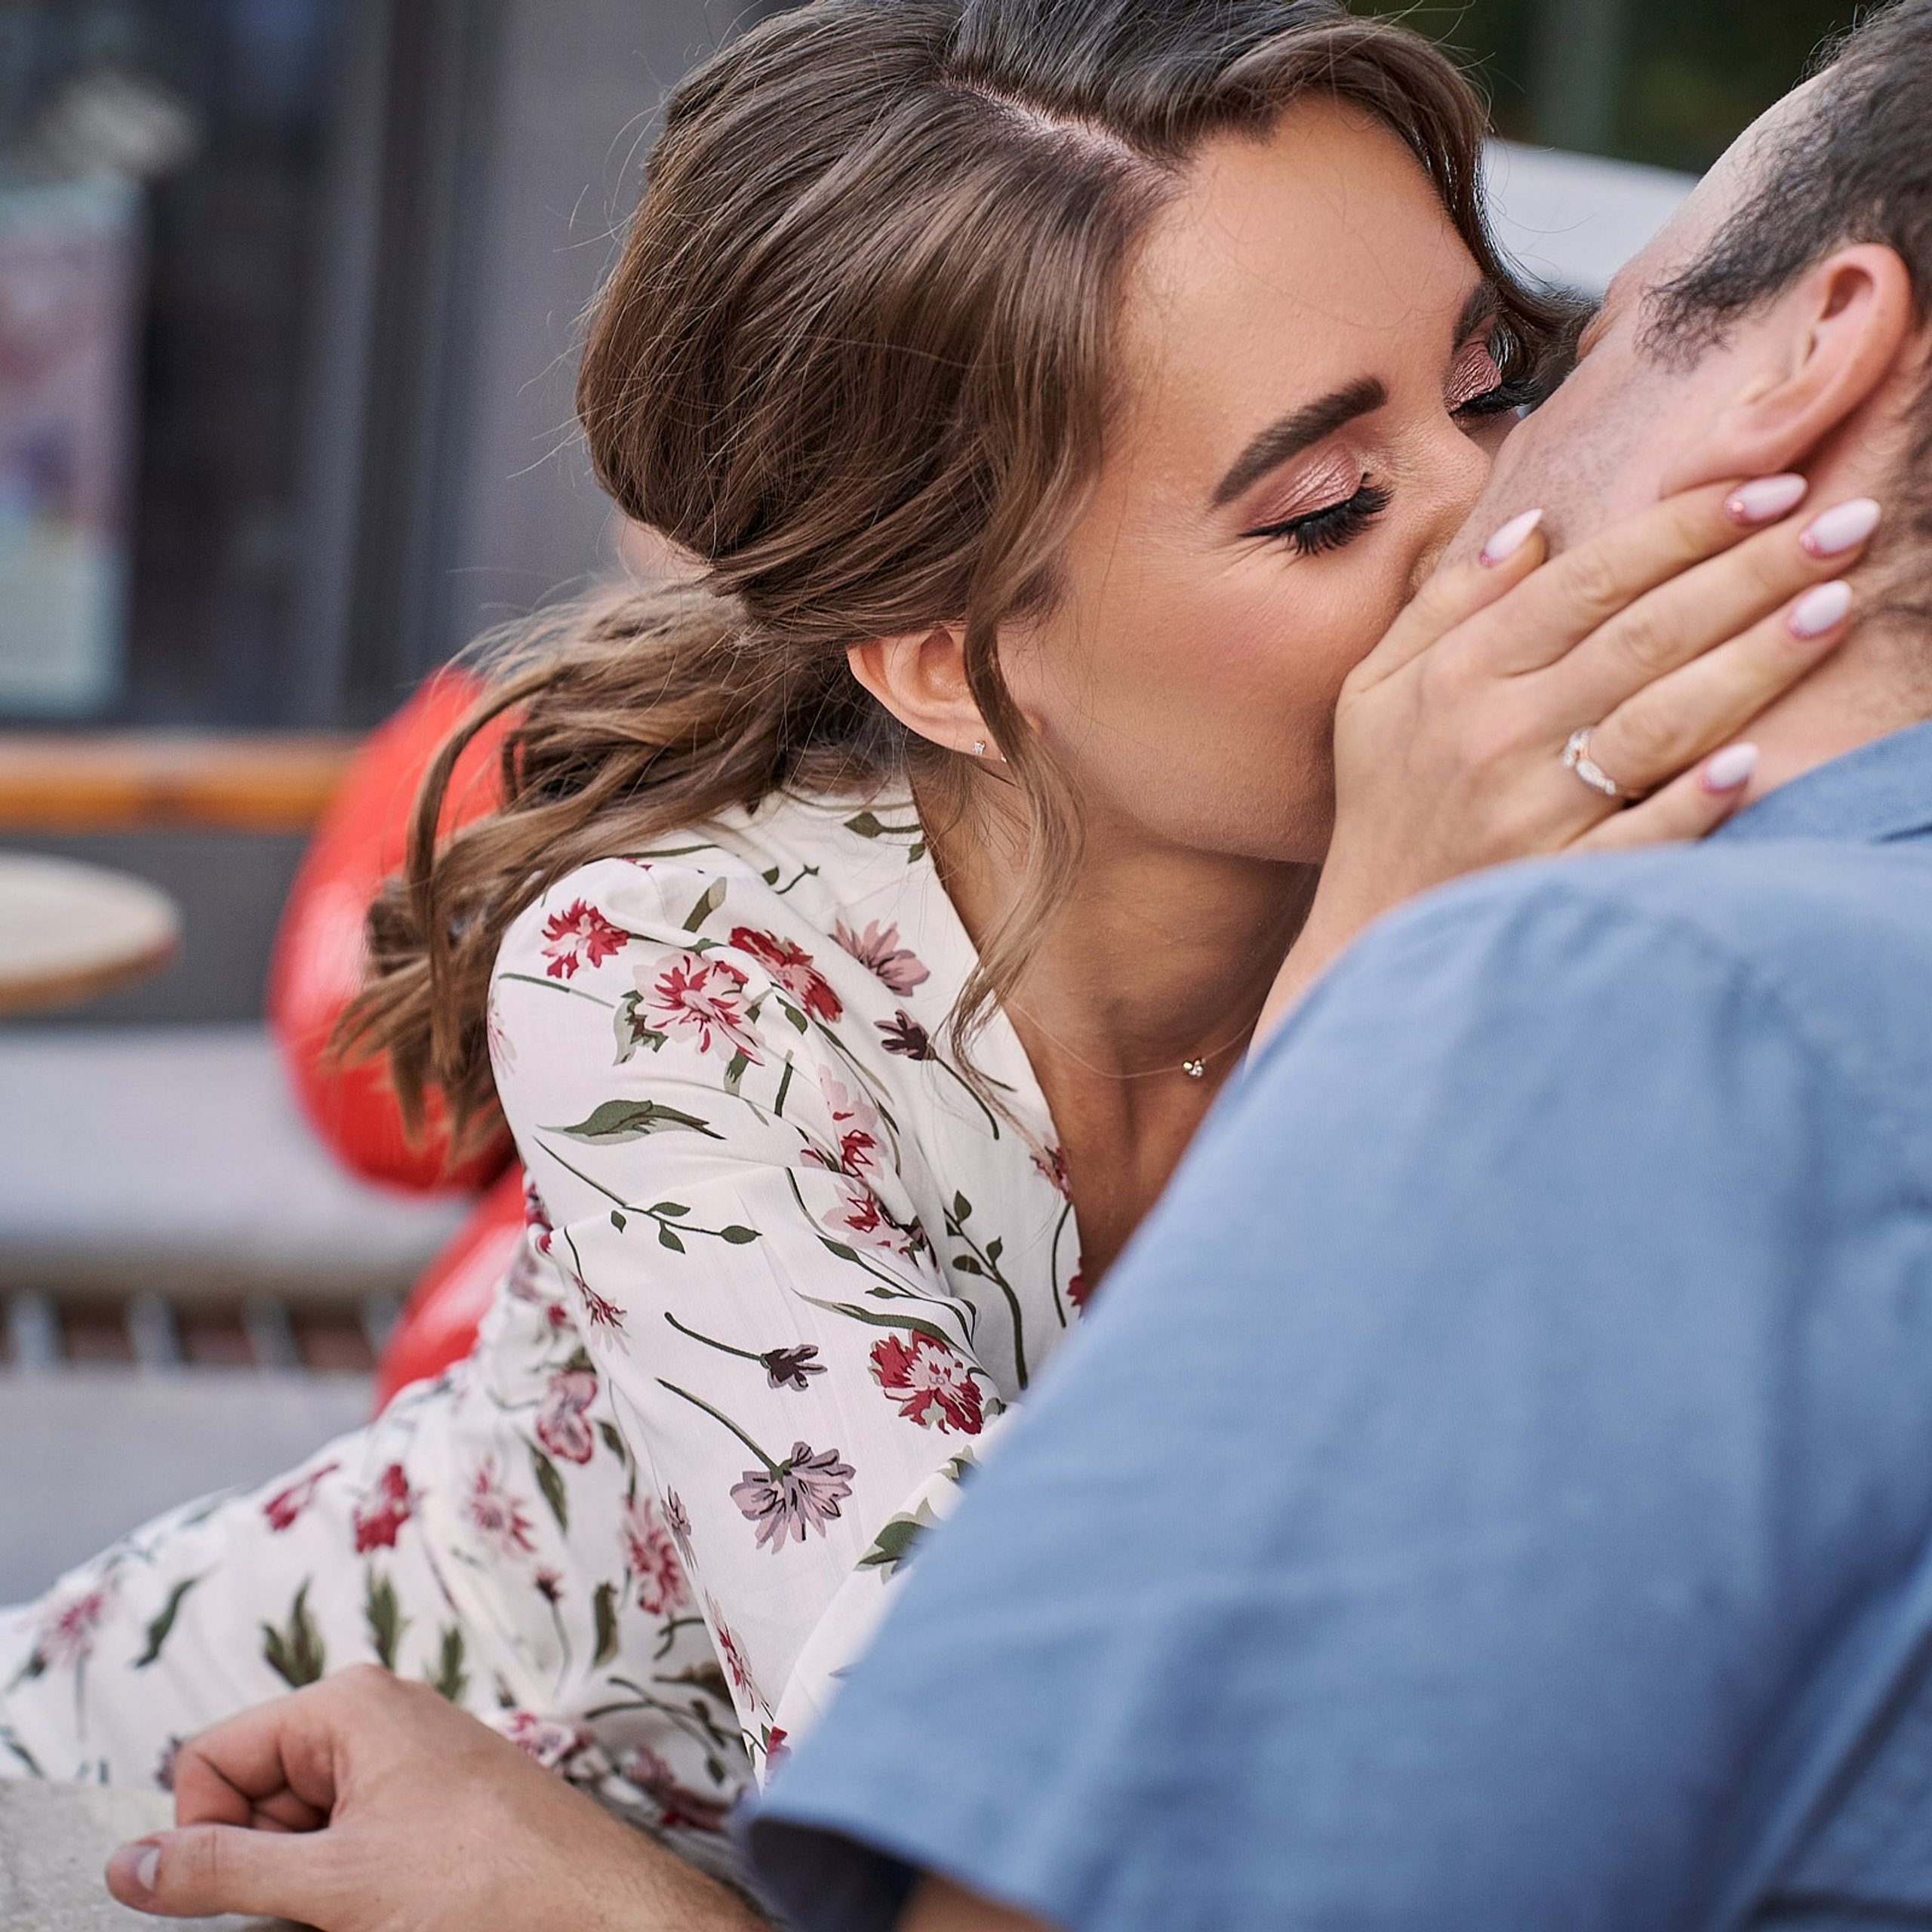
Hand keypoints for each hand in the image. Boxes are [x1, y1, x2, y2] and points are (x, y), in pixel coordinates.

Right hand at [103, 1665, 765, 1931]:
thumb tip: (127, 1862)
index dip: (203, 1833)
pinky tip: (385, 1911)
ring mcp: (402, 1764)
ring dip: (304, 1884)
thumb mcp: (334, 1881)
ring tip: (364, 1908)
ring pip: (298, 1832)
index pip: (210, 1757)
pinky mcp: (425, 1808)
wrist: (594, 1906)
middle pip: (253, 1795)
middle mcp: (373, 1719)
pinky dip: (342, 1888)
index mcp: (346, 1704)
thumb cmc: (486, 1878)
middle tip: (318, 1903)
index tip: (242, 1890)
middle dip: (263, 1863)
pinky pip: (345, 1846)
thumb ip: (220, 1870)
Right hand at [1260, 476, 1876, 1028]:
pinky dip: (1692, 803)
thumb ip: (1445, 604)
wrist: (1370, 933)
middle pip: (1642, 636)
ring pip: (1659, 722)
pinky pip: (1637, 837)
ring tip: (1833, 606)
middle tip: (1842, 523)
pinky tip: (1755, 762)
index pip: (1588, 580)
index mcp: (1459, 675)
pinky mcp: (1558, 882)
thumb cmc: (1386, 804)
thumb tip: (1531, 528)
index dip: (1683, 528)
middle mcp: (1495, 735)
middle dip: (1749, 572)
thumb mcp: (1375, 690)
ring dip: (1752, 662)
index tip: (1768, 488)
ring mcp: (1530, 814)